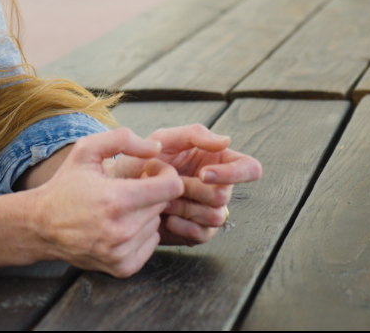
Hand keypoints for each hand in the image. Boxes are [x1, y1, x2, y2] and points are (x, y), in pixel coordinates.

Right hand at [28, 128, 184, 277]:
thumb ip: (123, 139)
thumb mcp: (86, 150)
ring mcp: (122, 252)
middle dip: (151, 193)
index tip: (150, 171)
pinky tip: (120, 226)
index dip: (165, 174)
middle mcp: (123, 229)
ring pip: (156, 224)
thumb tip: (156, 149)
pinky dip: (141, 234)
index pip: (171, 187)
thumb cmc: (65, 186)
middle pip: (163, 204)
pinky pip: (150, 244)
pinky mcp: (122, 268)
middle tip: (129, 188)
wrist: (41, 225)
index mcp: (117, 199)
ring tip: (120, 208)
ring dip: (145, 214)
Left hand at [109, 124, 261, 245]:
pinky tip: (165, 217)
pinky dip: (182, 225)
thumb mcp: (163, 139)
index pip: (249, 168)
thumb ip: (194, 134)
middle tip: (170, 186)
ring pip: (216, 216)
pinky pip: (203, 234)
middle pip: (226, 195)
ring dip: (186, 207)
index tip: (203, 173)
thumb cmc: (142, 160)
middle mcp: (218, 186)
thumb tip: (226, 140)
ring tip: (163, 200)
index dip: (232, 173)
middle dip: (195, 190)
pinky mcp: (198, 231)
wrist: (119, 191)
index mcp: (217, 160)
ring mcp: (209, 210)